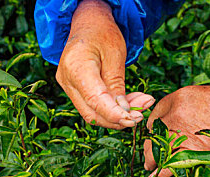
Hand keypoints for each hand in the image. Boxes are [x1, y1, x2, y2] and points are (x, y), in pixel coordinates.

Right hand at [56, 0, 154, 128]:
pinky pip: (94, 106)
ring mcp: (69, 87)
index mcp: (76, 68)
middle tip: (142, 114)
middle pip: (92, 113)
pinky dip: (113, 108)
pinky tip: (131, 102)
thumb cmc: (102, 33)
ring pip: (93, 113)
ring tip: (142, 104)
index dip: (115, 114)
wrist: (88, 23)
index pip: (95, 100)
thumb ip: (117, 85)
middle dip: (118, 119)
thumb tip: (124, 112)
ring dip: (118, 115)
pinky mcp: (75, 90)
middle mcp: (67, 80)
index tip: (134, 120)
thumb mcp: (115, 55)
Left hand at [143, 85, 209, 176]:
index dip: (154, 130)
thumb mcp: (203, 98)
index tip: (155, 138)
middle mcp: (175, 112)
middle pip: (153, 134)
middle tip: (151, 157)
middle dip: (151, 147)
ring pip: (158, 150)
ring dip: (154, 161)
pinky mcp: (192, 147)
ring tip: (153, 168)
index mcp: (178, 97)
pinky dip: (159, 174)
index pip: (155, 116)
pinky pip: (168, 163)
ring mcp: (182, 129)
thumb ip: (187, 109)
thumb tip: (180, 124)